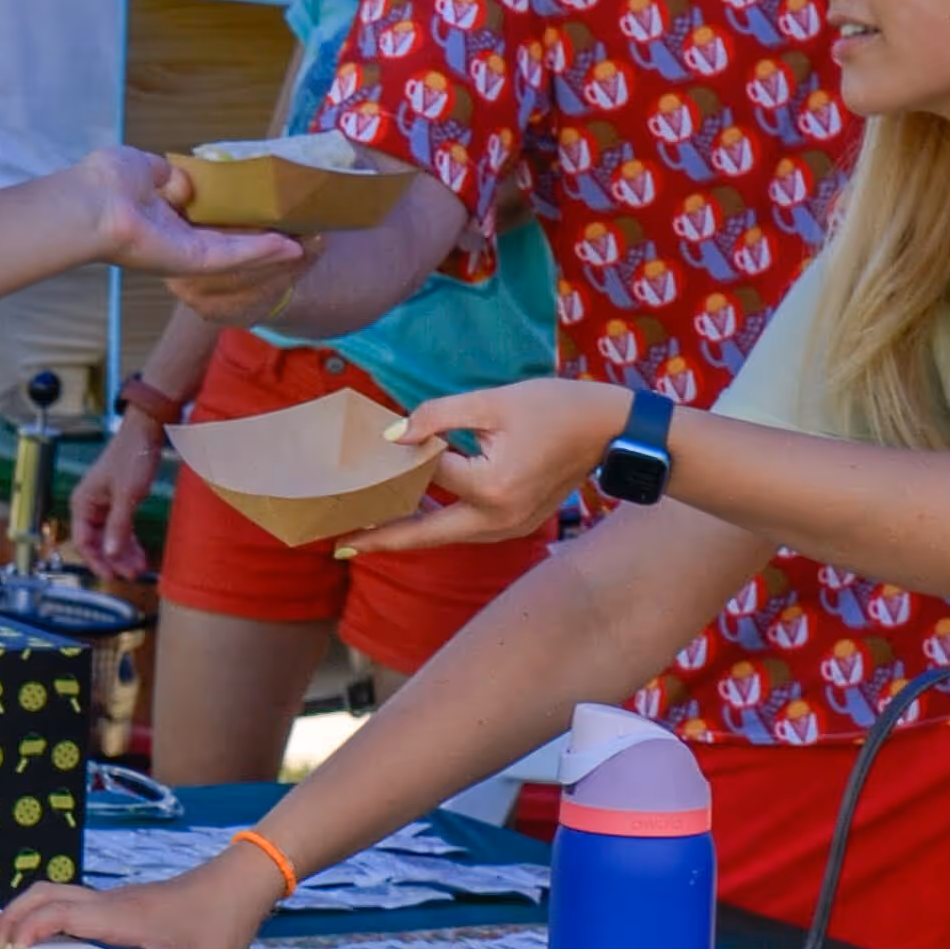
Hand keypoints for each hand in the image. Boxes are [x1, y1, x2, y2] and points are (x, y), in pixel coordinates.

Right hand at [0, 834, 289, 948]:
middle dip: (8, 920)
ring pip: (51, 894)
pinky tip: (30, 931)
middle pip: (42, 897)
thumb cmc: (222, 922)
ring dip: (18, 912)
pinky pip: (66, 902)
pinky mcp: (116, 904)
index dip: (27, 931)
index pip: (60, 914)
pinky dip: (38, 912)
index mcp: (122, 916)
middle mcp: (109, 903)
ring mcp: (111, 900)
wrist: (240, 882)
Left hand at [56, 142, 308, 315]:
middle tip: (291, 230)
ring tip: (301, 243)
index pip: (202, 219)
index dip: (229, 215)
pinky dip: (262, 250)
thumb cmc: (106, 182)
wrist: (89, 204)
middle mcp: (174, 239)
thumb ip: (166, 174)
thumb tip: (183, 181)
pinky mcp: (193, 260)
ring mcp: (185, 253)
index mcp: (159, 217)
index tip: (257, 208)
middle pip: (224, 240)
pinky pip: (233, 254)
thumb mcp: (141, 167)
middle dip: (257, 237)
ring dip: (268, 248)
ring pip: (236, 253)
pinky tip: (290, 247)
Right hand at [64, 411, 161, 585]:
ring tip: (139, 566)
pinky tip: (139, 551)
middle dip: (114, 559)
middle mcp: (89, 504)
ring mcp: (103, 503)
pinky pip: (119, 527)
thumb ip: (118, 527)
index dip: (97, 561)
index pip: (82, 542)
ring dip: (123, 552)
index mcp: (83, 502)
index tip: (113, 575)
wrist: (146, 431)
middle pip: (96, 542)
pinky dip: (128, 540)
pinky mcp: (117, 500)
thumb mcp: (127, 496)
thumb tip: (110, 555)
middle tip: (132, 573)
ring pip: (109, 536)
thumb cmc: (133, 457)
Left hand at [349, 376, 630, 554]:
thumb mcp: (494, 402)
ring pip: (444, 536)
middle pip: (424, 535)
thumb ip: (438, 417)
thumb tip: (392, 436)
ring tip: (365, 532)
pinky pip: (464, 530)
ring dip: (407, 532)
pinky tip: (411, 514)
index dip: (395, 457)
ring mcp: (508, 529)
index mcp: (490, 487)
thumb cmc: (556, 407)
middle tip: (339, 546)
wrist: (610, 430)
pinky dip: (435, 522)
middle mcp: (497, 520)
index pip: (425, 474)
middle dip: (380, 539)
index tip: (362, 451)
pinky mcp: (514, 527)